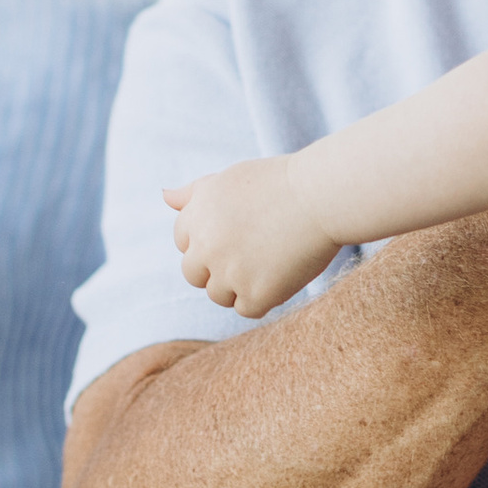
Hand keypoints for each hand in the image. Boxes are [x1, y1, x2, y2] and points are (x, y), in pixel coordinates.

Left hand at [164, 160, 337, 315]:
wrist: (323, 197)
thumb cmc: (281, 183)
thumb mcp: (230, 178)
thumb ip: (194, 193)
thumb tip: (164, 196)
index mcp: (196, 215)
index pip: (183, 242)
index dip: (211, 239)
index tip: (238, 231)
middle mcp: (205, 245)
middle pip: (194, 274)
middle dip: (217, 267)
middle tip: (254, 249)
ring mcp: (229, 273)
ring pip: (219, 295)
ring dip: (240, 284)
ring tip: (271, 258)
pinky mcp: (255, 295)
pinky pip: (247, 309)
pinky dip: (264, 296)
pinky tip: (282, 272)